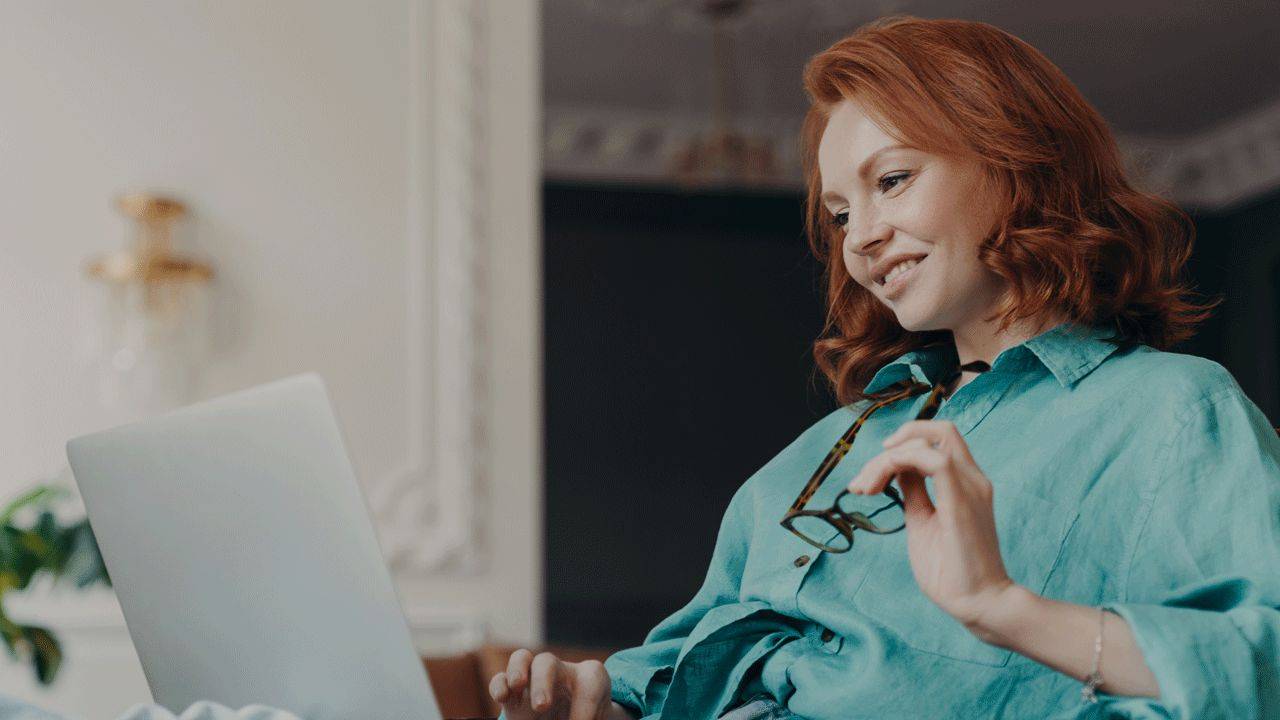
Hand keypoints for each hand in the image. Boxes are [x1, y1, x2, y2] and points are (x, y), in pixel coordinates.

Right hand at [488, 648, 617, 719]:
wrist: (580, 717)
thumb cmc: (593, 717)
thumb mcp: (594, 719)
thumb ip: (582, 717)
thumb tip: (563, 719)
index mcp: (590, 679)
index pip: (591, 680)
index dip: (587, 705)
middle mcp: (561, 673)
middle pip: (548, 662)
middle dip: (542, 682)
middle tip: (541, 706)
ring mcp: (535, 679)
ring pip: (521, 658)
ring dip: (516, 670)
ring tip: (516, 685)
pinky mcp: (514, 695)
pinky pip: (501, 680)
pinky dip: (499, 686)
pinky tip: (502, 698)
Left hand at [845, 420, 1017, 630]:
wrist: (979, 603)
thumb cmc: (951, 571)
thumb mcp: (922, 522)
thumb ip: (914, 493)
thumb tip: (896, 472)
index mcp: (965, 483)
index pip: (935, 441)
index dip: (899, 447)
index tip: (870, 478)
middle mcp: (972, 478)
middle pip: (937, 430)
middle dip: (892, 446)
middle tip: (862, 484)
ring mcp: (971, 487)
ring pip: (930, 440)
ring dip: (887, 458)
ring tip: (865, 489)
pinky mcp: (962, 502)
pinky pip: (935, 461)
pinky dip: (901, 462)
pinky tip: (881, 484)